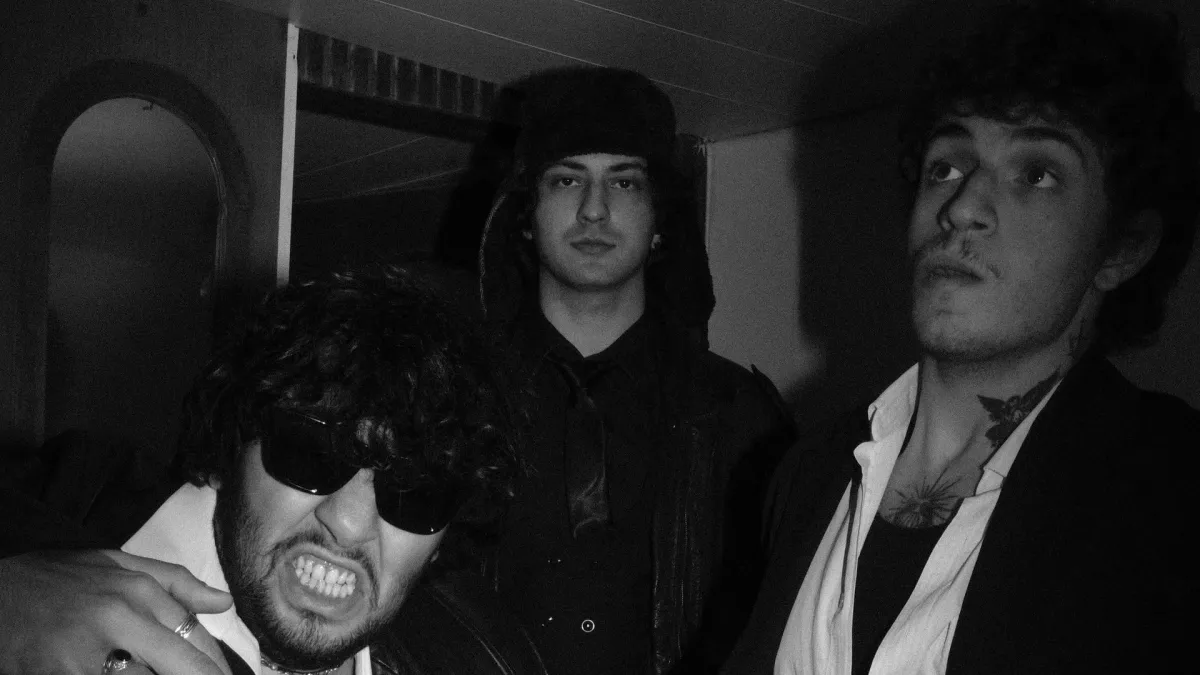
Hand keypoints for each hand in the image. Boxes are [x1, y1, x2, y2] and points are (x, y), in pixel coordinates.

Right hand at [0, 549, 234, 674]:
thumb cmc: (56, 581)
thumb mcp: (114, 564)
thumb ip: (174, 583)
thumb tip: (224, 603)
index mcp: (139, 590)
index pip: (198, 640)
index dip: (216, 670)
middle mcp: (122, 618)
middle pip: (186, 668)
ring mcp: (90, 653)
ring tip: (148, 673)